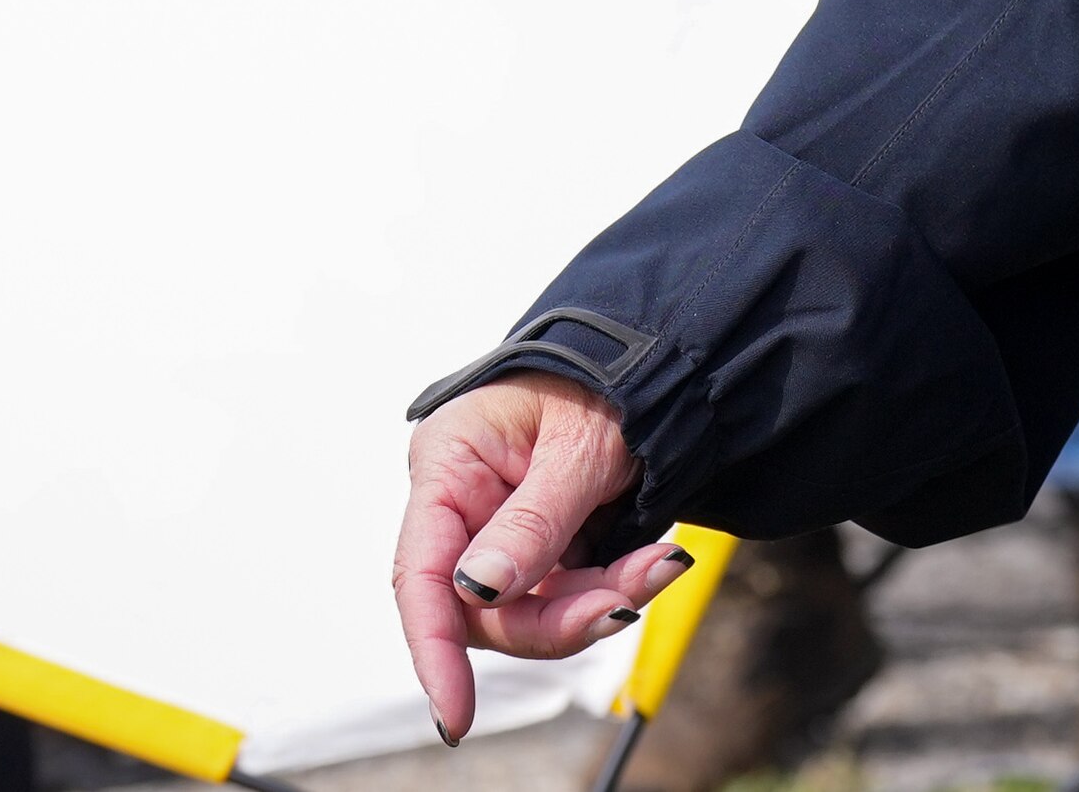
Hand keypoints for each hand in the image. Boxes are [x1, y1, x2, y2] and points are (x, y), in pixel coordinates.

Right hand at [393, 377, 687, 740]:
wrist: (658, 364)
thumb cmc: (605, 382)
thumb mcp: (578, 447)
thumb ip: (531, 522)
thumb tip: (477, 589)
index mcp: (448, 462)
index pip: (420, 573)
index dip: (432, 649)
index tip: (454, 714)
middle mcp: (463, 503)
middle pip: (482, 609)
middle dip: (557, 617)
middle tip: (622, 602)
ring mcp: (500, 531)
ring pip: (530, 612)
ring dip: (595, 604)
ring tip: (656, 565)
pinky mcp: (540, 550)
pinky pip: (564, 598)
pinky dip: (610, 590)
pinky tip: (650, 563)